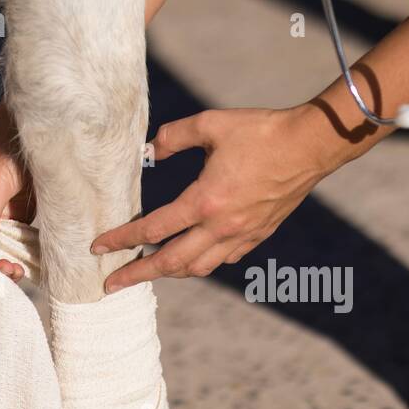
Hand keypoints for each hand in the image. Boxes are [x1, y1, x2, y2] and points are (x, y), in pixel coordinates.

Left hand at [92, 105, 340, 291]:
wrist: (309, 146)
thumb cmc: (261, 132)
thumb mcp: (211, 124)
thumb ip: (174, 136)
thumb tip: (151, 150)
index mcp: (205, 201)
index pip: (154, 229)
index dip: (122, 239)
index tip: (99, 247)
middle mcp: (222, 227)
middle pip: (171, 262)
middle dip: (138, 274)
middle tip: (112, 284)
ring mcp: (242, 235)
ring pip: (199, 267)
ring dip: (171, 272)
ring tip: (151, 271)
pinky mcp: (259, 234)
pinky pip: (225, 259)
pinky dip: (204, 262)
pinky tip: (196, 256)